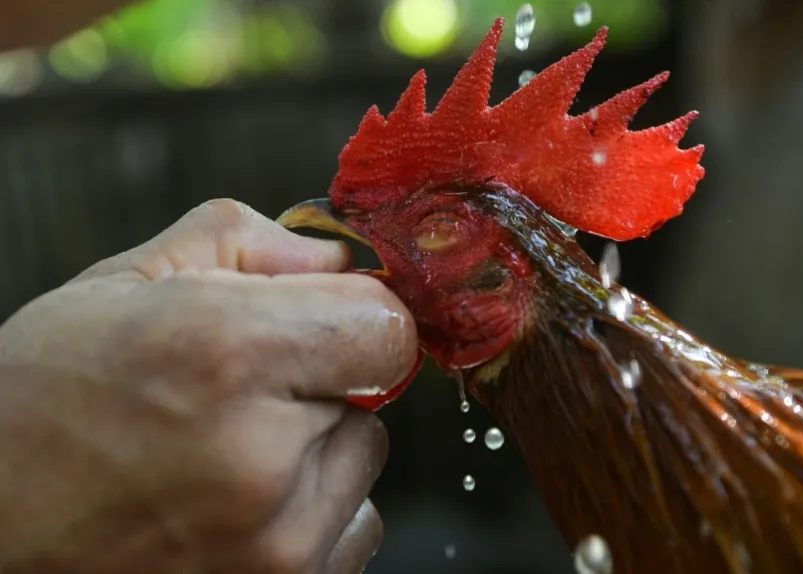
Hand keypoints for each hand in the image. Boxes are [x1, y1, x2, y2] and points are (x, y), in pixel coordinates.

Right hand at [0, 199, 418, 573]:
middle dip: (320, 380)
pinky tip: (233, 503)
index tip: (319, 320)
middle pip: (378, 393)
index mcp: (230, 355)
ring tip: (224, 452)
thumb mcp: (124, 283)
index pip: (387, 326)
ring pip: (363, 461)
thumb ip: (246, 246)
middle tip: (235, 393)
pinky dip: (310, 511)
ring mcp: (276, 541)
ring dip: (316, 449)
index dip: (354, 314)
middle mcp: (262, 456)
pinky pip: (351, 528)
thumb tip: (335, 259)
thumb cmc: (38, 404)